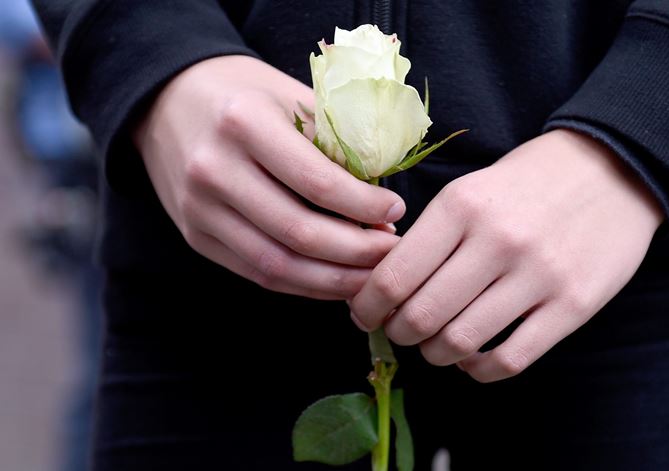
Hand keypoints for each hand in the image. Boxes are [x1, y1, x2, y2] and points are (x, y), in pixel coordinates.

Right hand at [135, 55, 404, 299]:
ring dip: (334, 278)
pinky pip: (257, 273)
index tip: (396, 211)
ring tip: (371, 274)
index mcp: (243, 122)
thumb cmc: (245, 94)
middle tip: (392, 250)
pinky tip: (336, 278)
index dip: (364, 206)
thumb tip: (383, 203)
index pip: (316, 182)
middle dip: (357, 251)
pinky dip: (304, 283)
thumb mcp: (291, 97)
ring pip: (277, 265)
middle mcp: (213, 169)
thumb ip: (335, 144)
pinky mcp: (194, 237)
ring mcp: (198, 209)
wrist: (167, 99)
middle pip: (299, 233)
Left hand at [350, 129, 663, 380]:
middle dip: (399, 333)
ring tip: (437, 344)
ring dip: (436, 354)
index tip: (364, 315)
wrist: (615, 170)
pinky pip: (509, 359)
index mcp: (462, 205)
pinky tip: (474, 358)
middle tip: (400, 331)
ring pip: (460, 342)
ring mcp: (538, 275)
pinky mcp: (573, 305)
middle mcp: (497, 240)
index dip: (367, 307)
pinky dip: (479, 369)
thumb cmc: (530, 181)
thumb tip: (384, 286)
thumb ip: (432, 234)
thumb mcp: (473, 187)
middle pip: (422, 316)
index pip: (393, 276)